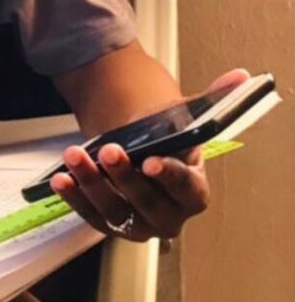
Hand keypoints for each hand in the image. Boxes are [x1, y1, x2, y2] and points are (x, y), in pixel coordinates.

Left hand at [51, 69, 249, 241]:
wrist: (137, 148)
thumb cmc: (163, 135)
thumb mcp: (183, 115)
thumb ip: (212, 99)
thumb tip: (240, 77)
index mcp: (193, 191)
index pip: (188, 189)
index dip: (171, 177)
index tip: (151, 161)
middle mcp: (168, 216)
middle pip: (148, 204)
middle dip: (126, 178)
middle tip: (108, 149)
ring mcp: (137, 224)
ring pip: (115, 212)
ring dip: (93, 184)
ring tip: (75, 155)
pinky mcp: (108, 223)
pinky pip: (90, 215)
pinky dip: (74, 197)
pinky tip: (61, 178)